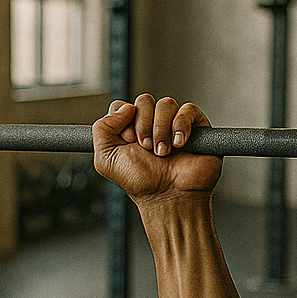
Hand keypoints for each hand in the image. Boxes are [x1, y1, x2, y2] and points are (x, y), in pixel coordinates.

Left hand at [92, 94, 221, 203]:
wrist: (168, 196)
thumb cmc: (140, 182)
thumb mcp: (106, 159)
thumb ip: (101, 129)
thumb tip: (124, 107)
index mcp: (128, 129)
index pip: (122, 106)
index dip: (123, 120)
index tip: (127, 141)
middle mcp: (150, 123)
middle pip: (144, 100)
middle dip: (143, 125)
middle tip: (146, 148)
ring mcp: (172, 123)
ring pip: (165, 104)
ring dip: (161, 130)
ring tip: (162, 152)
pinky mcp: (194, 125)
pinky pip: (188, 110)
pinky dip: (181, 126)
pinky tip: (179, 144)